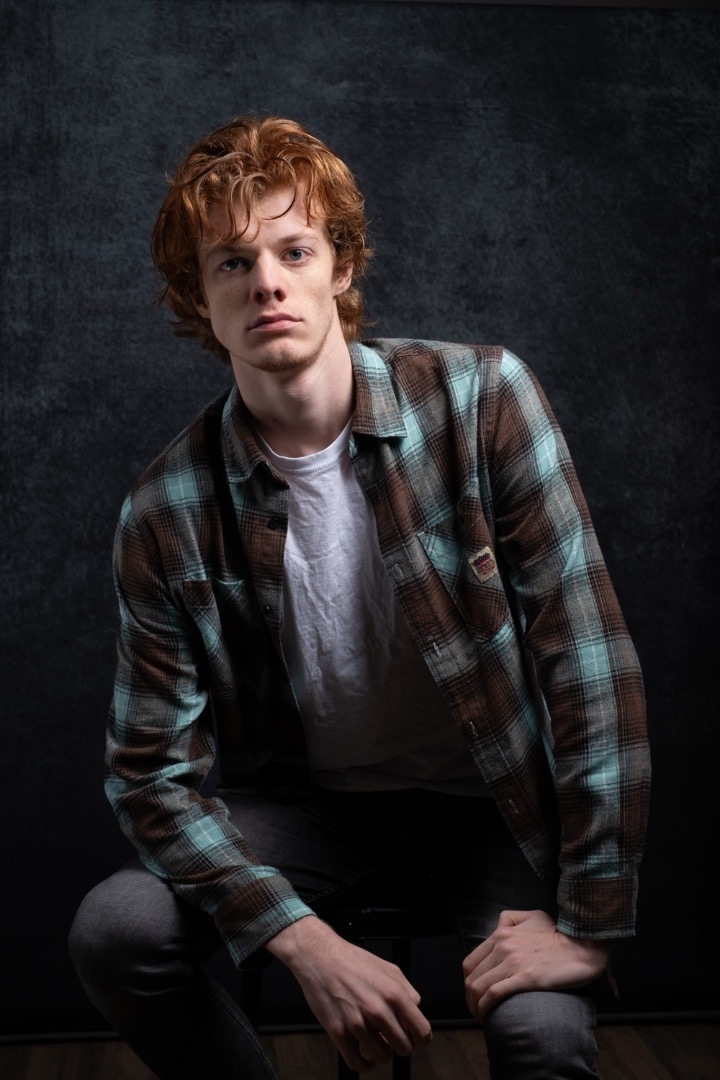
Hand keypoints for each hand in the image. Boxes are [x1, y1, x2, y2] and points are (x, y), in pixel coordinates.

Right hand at [267, 916, 432, 1072]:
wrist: (320, 958)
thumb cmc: (353, 961)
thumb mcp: (390, 969)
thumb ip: (408, 992)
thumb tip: (416, 1014)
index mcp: (394, 994)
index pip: (422, 1032)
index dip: (422, 1038)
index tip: (417, 1038)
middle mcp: (378, 1010)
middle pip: (404, 1048)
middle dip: (402, 1044)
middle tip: (394, 1036)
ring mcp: (357, 1024)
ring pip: (383, 1058)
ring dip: (383, 1052)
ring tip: (377, 1040)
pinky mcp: (339, 1033)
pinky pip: (359, 1064)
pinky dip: (366, 1065)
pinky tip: (366, 1054)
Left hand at [462, 909, 611, 1019]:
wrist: (582, 946)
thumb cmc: (560, 934)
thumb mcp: (532, 916)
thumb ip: (511, 919)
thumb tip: (498, 927)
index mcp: (501, 934)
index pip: (470, 962)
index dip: (468, 981)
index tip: (474, 994)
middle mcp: (503, 946)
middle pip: (472, 977)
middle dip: (469, 997)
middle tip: (476, 1009)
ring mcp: (513, 962)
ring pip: (479, 986)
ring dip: (475, 1006)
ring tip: (481, 1017)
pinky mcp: (525, 978)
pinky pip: (494, 994)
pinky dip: (485, 1007)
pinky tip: (487, 1016)